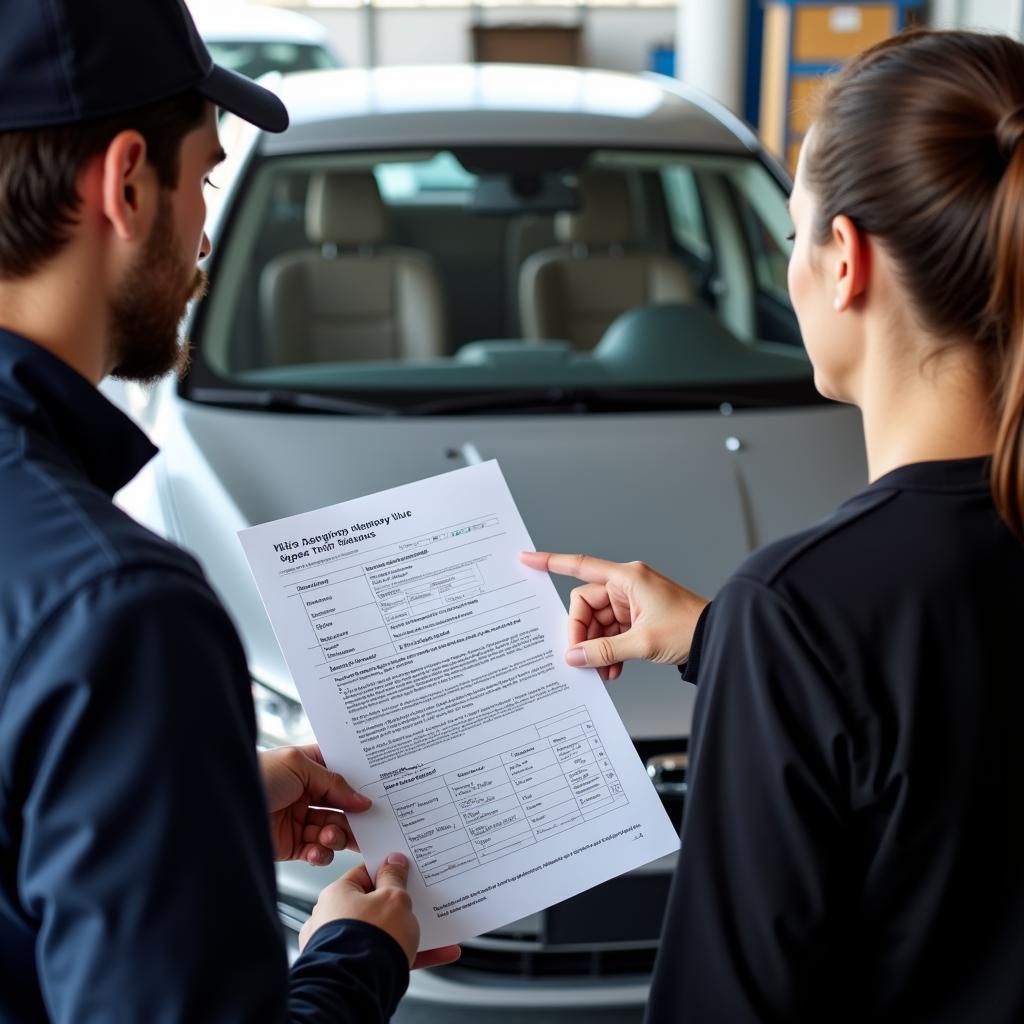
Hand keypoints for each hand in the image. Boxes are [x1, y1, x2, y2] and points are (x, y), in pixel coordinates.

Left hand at [260, 744, 369, 864]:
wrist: (218, 809)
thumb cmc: (254, 776)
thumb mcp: (298, 766)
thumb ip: (333, 781)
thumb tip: (361, 799)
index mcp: (307, 768)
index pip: (341, 774)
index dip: (359, 784)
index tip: (376, 793)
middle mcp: (305, 793)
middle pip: (342, 806)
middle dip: (354, 817)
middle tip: (367, 825)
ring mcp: (299, 820)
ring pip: (333, 830)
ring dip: (336, 835)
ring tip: (328, 835)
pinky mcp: (291, 845)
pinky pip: (317, 851)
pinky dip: (322, 853)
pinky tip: (316, 850)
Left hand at [299, 853, 461, 969]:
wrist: (359, 987)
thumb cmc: (369, 938)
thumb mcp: (393, 898)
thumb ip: (395, 879)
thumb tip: (394, 862)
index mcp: (336, 895)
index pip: (363, 875)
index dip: (386, 871)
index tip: (403, 870)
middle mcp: (334, 921)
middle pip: (374, 905)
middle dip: (400, 905)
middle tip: (419, 900)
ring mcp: (344, 947)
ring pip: (384, 933)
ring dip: (411, 930)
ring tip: (436, 928)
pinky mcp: (357, 969)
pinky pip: (388, 955)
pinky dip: (412, 954)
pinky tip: (438, 952)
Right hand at [520, 551, 708, 681]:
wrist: (719, 639)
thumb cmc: (690, 629)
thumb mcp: (642, 643)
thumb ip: (603, 651)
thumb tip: (574, 656)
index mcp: (627, 578)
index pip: (580, 566)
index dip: (550, 562)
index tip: (526, 559)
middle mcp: (627, 585)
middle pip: (586, 605)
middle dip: (583, 634)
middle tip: (582, 660)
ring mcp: (633, 601)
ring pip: (598, 622)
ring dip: (597, 647)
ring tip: (602, 671)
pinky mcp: (638, 617)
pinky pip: (612, 631)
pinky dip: (609, 650)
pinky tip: (612, 669)